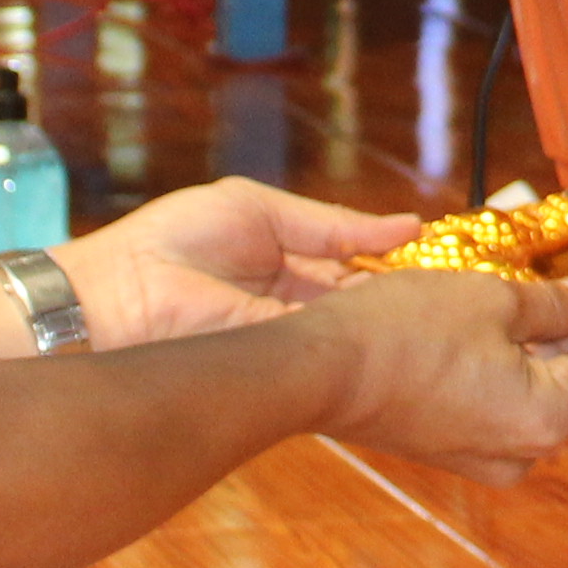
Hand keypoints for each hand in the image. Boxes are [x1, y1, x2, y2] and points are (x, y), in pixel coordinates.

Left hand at [52, 177, 413, 348]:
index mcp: (287, 262)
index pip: (355, 265)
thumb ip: (333, 223)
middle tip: (451, 283)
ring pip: (351, 324)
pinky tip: (394, 313)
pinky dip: (359, 329)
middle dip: (399, 290)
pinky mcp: (276, 357)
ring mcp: (286, 334)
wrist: (116, 288)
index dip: (393, 259)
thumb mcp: (260, 209)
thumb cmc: (171, 240)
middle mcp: (291, 303)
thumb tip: (408, 228)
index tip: (438, 253)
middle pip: (361, 299)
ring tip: (436, 296)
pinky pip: (327, 343)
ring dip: (385, 310)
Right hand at [301, 267, 567, 484]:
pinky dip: (514, 365)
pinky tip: (512, 326)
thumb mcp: (492, 300)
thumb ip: (553, 304)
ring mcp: (485, 454)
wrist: (316, 375)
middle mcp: (524, 448)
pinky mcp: (452, 446)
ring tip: (562, 298)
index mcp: (548, 415)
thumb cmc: (402, 334)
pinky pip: (504, 401)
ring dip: (551, 347)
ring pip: (541, 391)